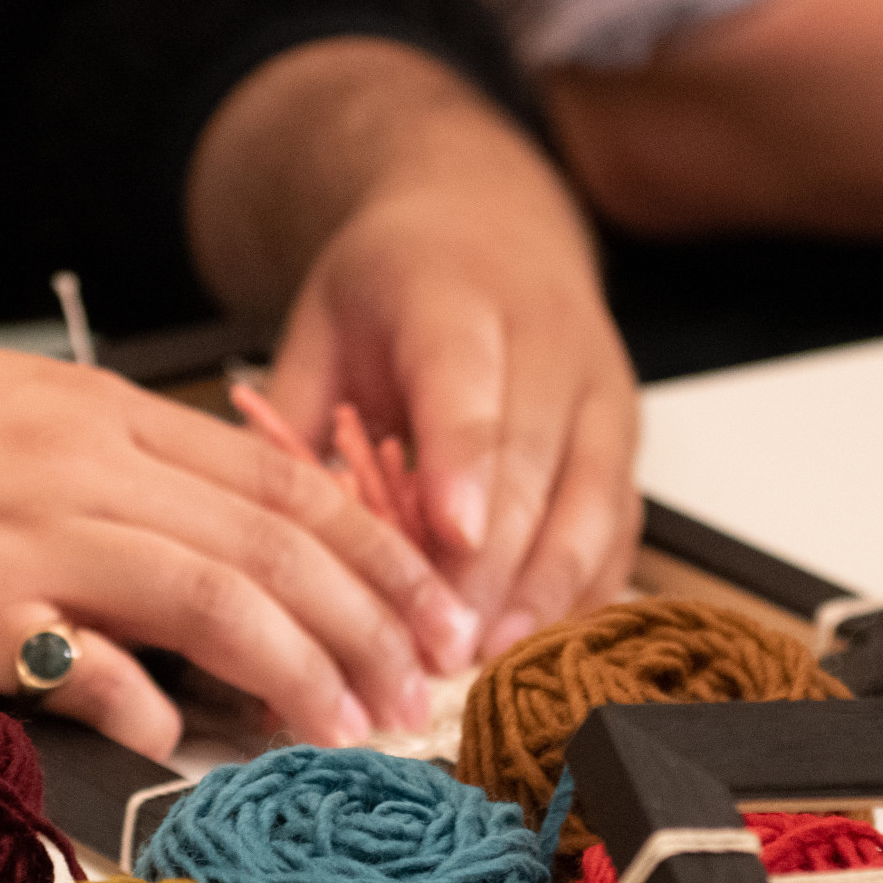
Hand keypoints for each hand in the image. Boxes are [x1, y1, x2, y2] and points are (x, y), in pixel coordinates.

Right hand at [0, 342, 480, 758]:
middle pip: (276, 536)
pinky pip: (92, 660)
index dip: (374, 544)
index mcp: (88, 410)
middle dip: (374, 618)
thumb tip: (178, 547)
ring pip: (219, 593)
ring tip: (355, 731)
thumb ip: (86, 472)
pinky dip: (155, 703)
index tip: (431, 606)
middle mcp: (76, 458)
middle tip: (428, 688)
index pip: (279, 472)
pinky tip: (187, 741)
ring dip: (305, 669)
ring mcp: (22, 528)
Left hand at [269, 152, 640, 654]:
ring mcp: (601, 390)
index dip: (461, 468)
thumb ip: (295, 420)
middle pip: (533, 463)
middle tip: (442, 644)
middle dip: (491, 564)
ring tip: (484, 659)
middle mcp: (548, 338)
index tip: (450, 538)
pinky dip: (580, 590)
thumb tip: (256, 532)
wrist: (485, 224)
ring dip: (541, 591)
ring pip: (592, 501)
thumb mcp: (321, 325)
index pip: (467, 389)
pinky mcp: (626, 438)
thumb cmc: (393, 284)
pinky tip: (533, 643)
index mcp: (455, 299)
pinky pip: (619, 526)